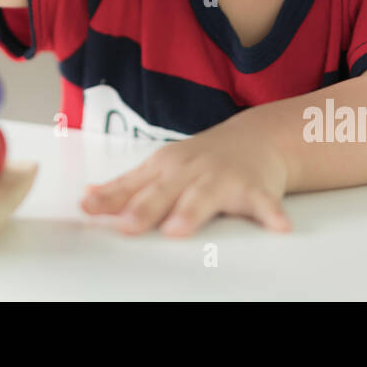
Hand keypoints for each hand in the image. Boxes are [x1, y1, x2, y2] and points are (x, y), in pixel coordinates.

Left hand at [80, 111, 292, 236]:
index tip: (88, 209)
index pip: (133, 186)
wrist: (257, 137)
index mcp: (166, 168)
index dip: (110, 199)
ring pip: (205, 197)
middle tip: (126, 226)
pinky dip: (273, 214)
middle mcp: (191, 172)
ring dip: (192, 212)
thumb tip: (86, 199)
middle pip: (163, 192)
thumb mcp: (162, 167)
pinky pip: (266, 204)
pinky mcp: (256, 189)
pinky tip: (279, 227)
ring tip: (179, 228)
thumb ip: (127, 186)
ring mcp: (223, 179)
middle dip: (144, 209)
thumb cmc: (202, 159)